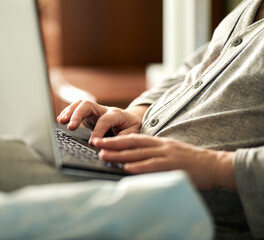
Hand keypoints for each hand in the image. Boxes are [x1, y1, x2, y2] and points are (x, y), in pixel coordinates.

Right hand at [57, 100, 147, 142]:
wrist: (130, 119)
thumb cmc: (131, 127)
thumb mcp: (133, 133)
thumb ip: (124, 139)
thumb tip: (113, 146)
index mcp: (116, 114)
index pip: (104, 120)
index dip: (98, 131)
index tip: (93, 142)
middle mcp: (103, 109)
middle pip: (88, 104)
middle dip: (78, 115)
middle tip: (70, 127)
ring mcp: (95, 110)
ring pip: (80, 104)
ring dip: (69, 111)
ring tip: (61, 121)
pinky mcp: (88, 113)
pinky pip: (76, 108)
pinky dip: (68, 113)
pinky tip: (61, 119)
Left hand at [92, 134, 235, 189]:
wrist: (213, 165)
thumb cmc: (190, 161)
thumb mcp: (169, 153)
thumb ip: (153, 154)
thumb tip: (134, 159)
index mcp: (158, 142)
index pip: (133, 138)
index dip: (116, 139)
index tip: (101, 140)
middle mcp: (160, 145)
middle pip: (132, 143)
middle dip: (112, 144)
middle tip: (95, 144)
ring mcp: (167, 154)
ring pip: (139, 153)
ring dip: (120, 155)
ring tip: (104, 156)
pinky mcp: (173, 165)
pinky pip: (153, 165)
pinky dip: (139, 167)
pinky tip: (127, 168)